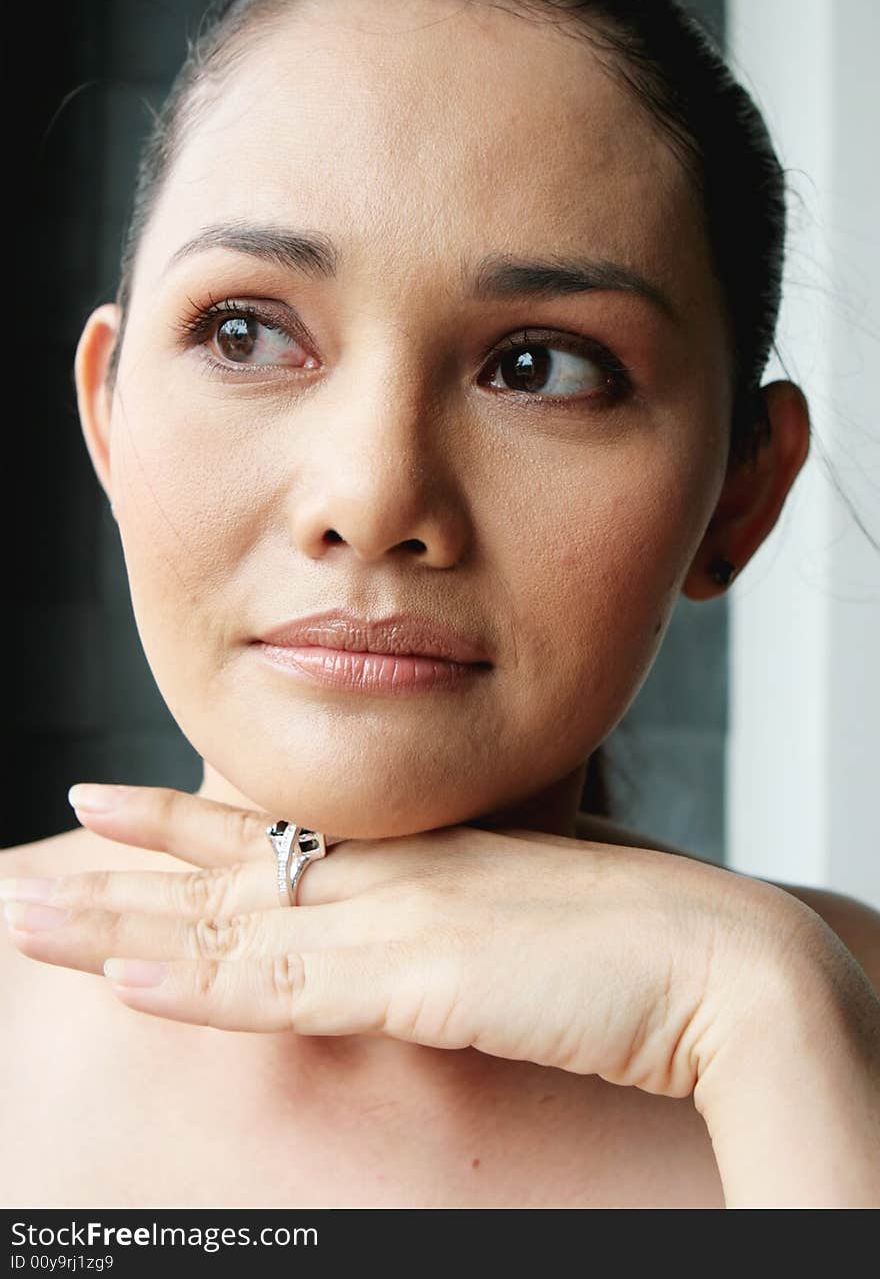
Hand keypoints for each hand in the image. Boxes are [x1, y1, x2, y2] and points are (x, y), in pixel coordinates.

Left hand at [1, 785, 810, 1098]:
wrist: (723, 961)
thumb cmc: (642, 940)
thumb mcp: (525, 920)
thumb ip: (457, 921)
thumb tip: (420, 940)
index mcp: (413, 859)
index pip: (267, 840)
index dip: (174, 826)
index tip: (100, 807)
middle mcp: (389, 877)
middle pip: (222, 882)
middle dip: (112, 885)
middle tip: (20, 878)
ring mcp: (397, 923)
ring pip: (227, 931)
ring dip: (117, 932)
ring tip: (25, 920)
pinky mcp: (421, 980)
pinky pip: (286, 989)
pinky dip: (200, 986)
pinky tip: (128, 980)